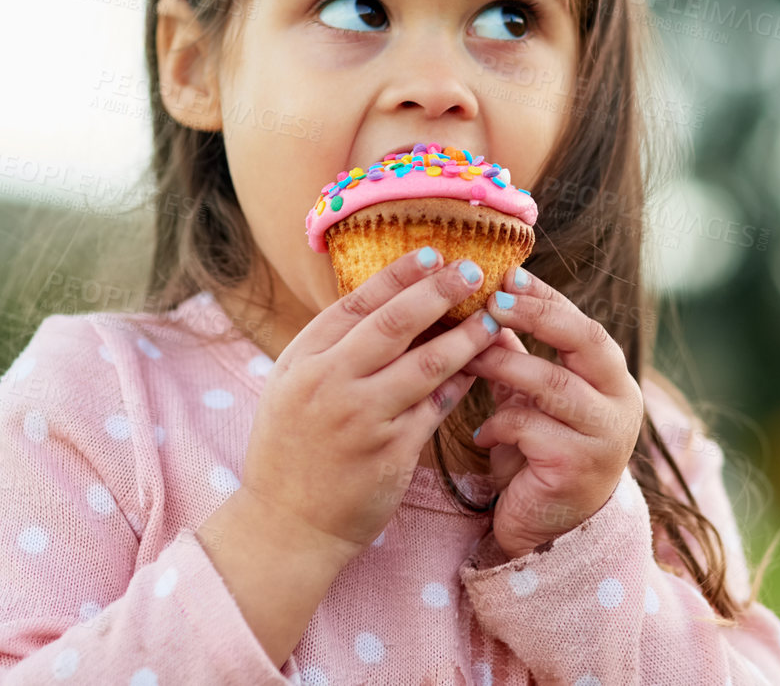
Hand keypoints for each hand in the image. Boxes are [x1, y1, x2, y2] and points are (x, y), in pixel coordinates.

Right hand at [235, 248, 503, 560]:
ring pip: (428, 364)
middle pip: (395, 323)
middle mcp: (329, 382)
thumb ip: (332, 348)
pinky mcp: (391, 452)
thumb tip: (389, 303)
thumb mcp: (292, 387)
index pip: (357, 302)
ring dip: (467, 336)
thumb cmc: (291, 450)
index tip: (433, 253)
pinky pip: (437, 408)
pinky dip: (460, 384)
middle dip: (440, 291)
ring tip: (494, 317)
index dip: (399, 274)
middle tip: (474, 270)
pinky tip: (481, 368)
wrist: (285, 526)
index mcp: (302, 360)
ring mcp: (361, 418)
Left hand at [463, 269, 644, 558]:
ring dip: (505, 365)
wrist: (551, 531)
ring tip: (469, 358)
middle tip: (493, 301)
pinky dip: (499, 424)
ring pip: (553, 384)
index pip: (582, 323)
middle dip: (538, 316)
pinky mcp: (579, 467)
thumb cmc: (541, 454)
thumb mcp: (530, 398)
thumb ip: (518, 354)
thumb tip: (488, 302)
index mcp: (612, 378)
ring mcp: (604, 436)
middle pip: (586, 341)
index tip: (508, 274)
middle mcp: (620, 402)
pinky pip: (532, 429)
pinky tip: (481, 435)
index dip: (546, 298)